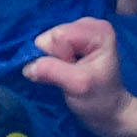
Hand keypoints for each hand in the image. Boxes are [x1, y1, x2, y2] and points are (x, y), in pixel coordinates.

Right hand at [27, 13, 136, 136]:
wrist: (109, 113)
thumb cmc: (99, 100)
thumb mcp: (77, 86)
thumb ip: (52, 71)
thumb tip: (27, 66)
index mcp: (98, 30)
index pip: (58, 34)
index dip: (56, 56)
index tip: (70, 73)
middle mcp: (91, 24)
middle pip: (52, 35)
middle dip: (54, 57)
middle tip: (69, 74)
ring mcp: (82, 31)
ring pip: (49, 40)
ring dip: (53, 60)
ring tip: (69, 73)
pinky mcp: (74, 40)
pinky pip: (50, 45)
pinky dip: (52, 59)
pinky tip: (65, 68)